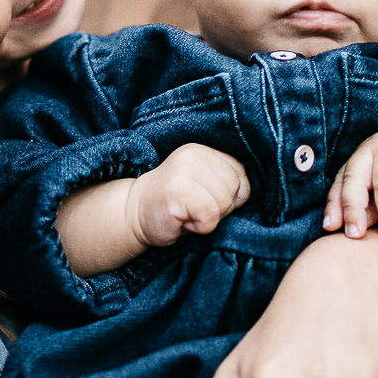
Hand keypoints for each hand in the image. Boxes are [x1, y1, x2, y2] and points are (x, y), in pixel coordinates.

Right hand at [128, 143, 248, 248]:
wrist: (132, 215)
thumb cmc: (173, 207)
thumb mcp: (202, 186)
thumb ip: (224, 183)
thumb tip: (245, 194)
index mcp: (204, 150)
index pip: (240, 174)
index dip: (229, 197)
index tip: (203, 200)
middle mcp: (195, 153)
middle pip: (234, 189)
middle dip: (219, 208)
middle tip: (193, 210)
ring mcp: (185, 169)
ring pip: (223, 202)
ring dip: (208, 218)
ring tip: (186, 214)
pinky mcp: (177, 188)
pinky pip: (209, 215)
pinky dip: (199, 226)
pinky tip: (182, 220)